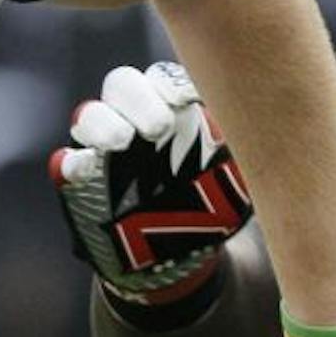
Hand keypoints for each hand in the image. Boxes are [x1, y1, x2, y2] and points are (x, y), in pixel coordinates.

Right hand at [50, 62, 252, 303]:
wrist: (180, 259)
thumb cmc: (213, 208)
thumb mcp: (239, 182)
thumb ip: (245, 154)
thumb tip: (270, 130)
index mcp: (171, 107)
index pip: (163, 76)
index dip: (171, 83)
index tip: (187, 102)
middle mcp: (133, 119)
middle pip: (121, 83)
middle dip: (138, 99)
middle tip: (160, 127)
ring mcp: (103, 149)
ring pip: (88, 114)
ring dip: (102, 122)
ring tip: (120, 143)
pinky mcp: (80, 181)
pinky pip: (65, 162)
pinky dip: (71, 162)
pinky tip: (85, 170)